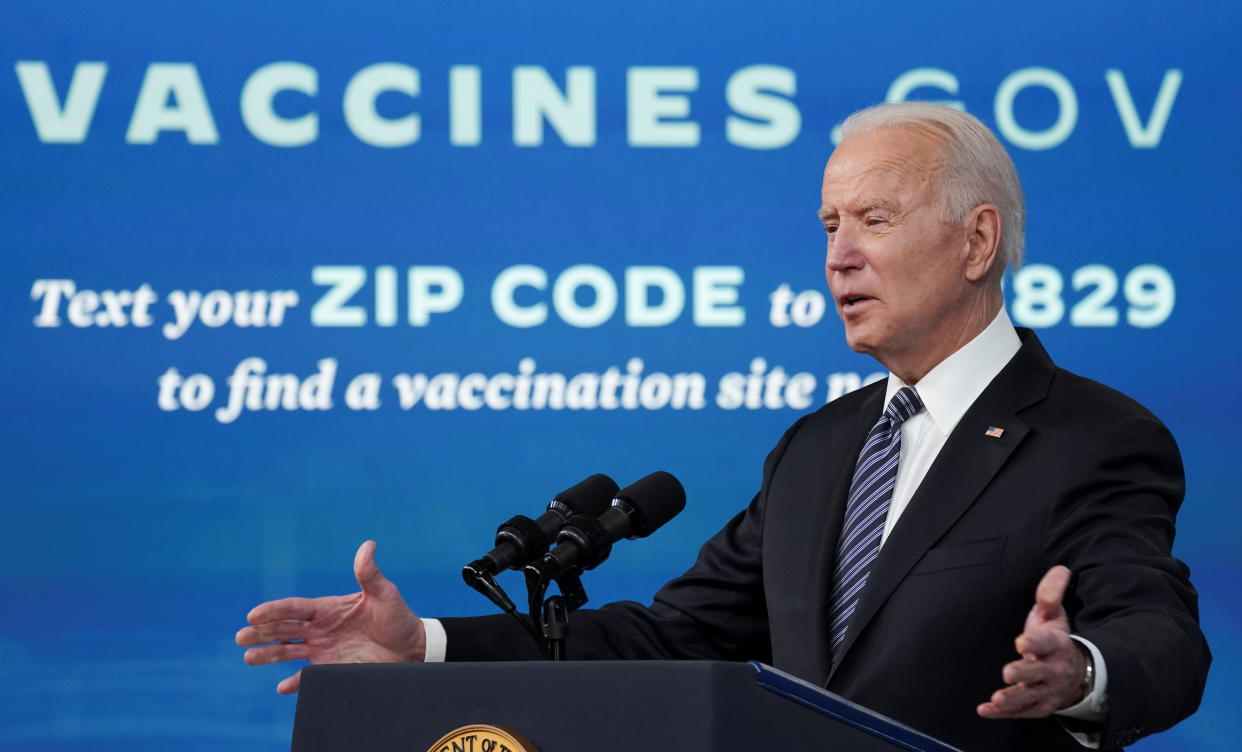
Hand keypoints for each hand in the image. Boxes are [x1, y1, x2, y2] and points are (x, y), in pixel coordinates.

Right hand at [235, 540, 425, 693]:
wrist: (411, 645)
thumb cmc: (397, 616)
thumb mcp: (384, 593)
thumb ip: (370, 573)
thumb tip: (368, 545)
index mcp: (327, 608)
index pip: (294, 608)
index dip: (273, 611)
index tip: (253, 615)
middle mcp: (320, 629)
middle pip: (284, 629)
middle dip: (261, 633)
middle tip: (241, 637)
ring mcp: (324, 649)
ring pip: (288, 651)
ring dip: (268, 654)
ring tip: (249, 657)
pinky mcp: (333, 669)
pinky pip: (309, 677)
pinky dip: (296, 683)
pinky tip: (282, 687)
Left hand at [977, 565, 1088, 718]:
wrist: (1076, 671)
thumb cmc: (1055, 637)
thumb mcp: (1055, 612)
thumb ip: (1052, 590)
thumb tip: (1059, 569)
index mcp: (1058, 643)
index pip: (1048, 642)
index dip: (1036, 642)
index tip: (1021, 642)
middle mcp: (1055, 669)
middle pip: (1040, 673)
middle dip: (1024, 673)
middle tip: (1007, 672)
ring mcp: (1048, 690)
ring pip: (1031, 697)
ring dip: (1014, 699)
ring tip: (996, 699)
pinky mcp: (1039, 705)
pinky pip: (1023, 712)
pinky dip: (1004, 714)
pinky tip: (985, 710)